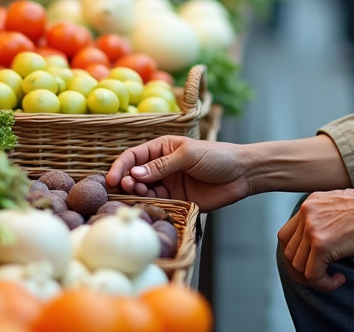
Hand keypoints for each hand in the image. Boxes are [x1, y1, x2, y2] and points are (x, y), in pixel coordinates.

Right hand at [105, 136, 251, 210]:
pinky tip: (150, 206)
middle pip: (135, 175)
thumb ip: (161, 165)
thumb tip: (135, 174)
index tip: (112, 179)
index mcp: (162, 148)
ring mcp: (168, 184)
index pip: (134, 156)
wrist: (242, 174)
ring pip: (144, 191)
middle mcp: (161, 166)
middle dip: (127, 181)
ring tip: (138, 194)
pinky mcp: (176, 201)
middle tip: (126, 187)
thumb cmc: (217, 156)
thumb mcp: (188, 155)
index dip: (121, 166)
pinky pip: (157, 204)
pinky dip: (150, 206)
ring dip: (137, 194)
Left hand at [277, 187, 353, 291]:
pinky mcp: (322, 244)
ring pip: (297, 265)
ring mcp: (312, 228)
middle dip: (301, 270)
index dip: (297, 255)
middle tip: (320, 276)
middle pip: (288, 251)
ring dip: (313, 278)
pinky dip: (324, 283)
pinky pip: (312, 274)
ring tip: (332, 278)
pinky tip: (339, 279)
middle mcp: (306, 213)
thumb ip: (324, 220)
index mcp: (310, 203)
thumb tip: (317, 245)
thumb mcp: (340, 207)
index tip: (313, 263)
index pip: (287, 235)